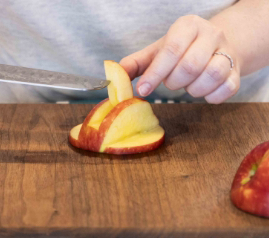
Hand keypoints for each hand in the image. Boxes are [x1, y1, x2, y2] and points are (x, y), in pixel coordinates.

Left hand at [120, 15, 240, 103]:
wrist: (214, 45)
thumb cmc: (181, 50)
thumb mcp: (157, 51)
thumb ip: (135, 63)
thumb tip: (114, 77)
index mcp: (187, 26)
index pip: (171, 50)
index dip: (155, 73)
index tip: (142, 90)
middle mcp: (211, 35)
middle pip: (190, 65)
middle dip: (174, 81)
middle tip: (171, 82)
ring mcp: (228, 52)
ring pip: (212, 75)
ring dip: (193, 89)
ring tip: (187, 85)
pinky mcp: (237, 71)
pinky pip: (228, 89)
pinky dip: (212, 96)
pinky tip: (203, 92)